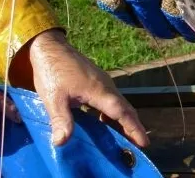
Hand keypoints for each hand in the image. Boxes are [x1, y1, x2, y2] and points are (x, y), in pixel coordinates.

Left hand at [25, 29, 148, 147]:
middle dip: (133, 127)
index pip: (121, 112)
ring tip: (125, 138)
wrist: (50, 48)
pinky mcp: (97, 82)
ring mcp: (103, 83)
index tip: (144, 142)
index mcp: (98, 91)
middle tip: (138, 146)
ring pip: (120, 104)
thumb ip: (61, 120)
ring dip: (124, 120)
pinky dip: (114, 113)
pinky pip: (112, 100)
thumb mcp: (53, 98)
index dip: (133, 128)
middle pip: (126, 108)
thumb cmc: (52, 71)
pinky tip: (105, 122)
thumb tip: (62, 142)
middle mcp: (106, 86)